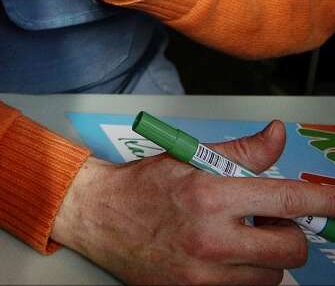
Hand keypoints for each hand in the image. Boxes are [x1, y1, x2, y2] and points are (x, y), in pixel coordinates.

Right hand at [53, 120, 329, 283]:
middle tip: (267, 222)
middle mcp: (210, 237)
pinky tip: (223, 256)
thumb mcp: (188, 157)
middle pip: (291, 248)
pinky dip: (244, 274)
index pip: (287, 200)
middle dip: (288, 234)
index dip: (323, 201)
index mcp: (210, 194)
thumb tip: (277, 135)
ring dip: (265, 257)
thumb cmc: (141, 185)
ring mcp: (204, 272)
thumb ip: (241, 152)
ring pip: (272, 274)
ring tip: (236, 238)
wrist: (95, 216)